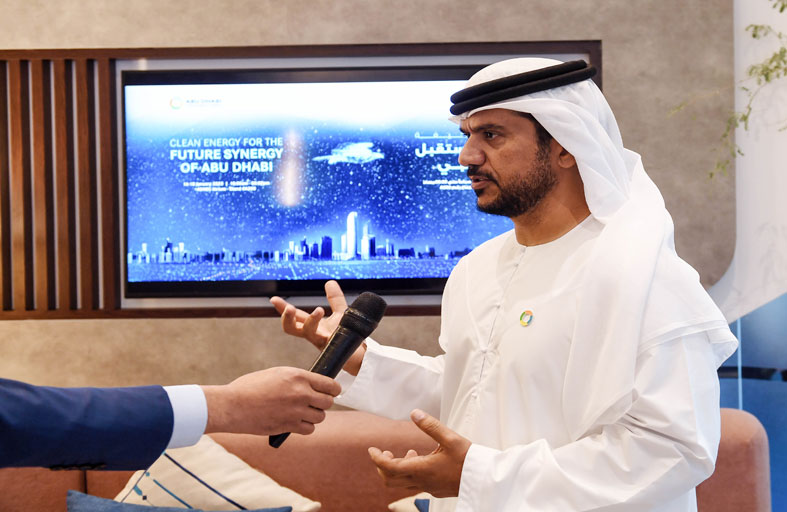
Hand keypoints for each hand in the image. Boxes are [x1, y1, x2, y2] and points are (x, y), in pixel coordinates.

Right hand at [201, 366, 340, 435]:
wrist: (232, 406)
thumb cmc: (249, 387)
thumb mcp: (276, 374)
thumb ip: (295, 379)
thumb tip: (311, 385)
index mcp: (298, 376)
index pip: (330, 385)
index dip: (333, 389)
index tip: (332, 391)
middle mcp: (301, 393)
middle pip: (328, 402)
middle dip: (323, 402)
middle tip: (316, 402)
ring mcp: (296, 411)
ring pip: (320, 417)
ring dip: (314, 415)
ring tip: (304, 412)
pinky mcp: (289, 427)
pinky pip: (309, 429)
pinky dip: (306, 427)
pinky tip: (297, 422)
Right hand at [270, 280, 366, 374]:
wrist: (360, 355)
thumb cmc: (348, 336)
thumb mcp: (340, 313)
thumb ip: (335, 299)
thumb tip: (329, 282)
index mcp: (313, 326)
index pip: (295, 316)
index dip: (283, 308)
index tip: (274, 299)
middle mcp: (313, 335)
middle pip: (292, 328)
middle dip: (287, 318)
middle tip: (289, 308)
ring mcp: (322, 342)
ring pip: (308, 333)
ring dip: (311, 320)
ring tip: (319, 310)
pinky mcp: (333, 347)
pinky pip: (328, 339)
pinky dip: (331, 331)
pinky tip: (336, 322)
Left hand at [368, 409, 470, 497]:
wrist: (485, 480)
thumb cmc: (469, 459)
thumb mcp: (450, 438)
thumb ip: (431, 426)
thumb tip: (414, 413)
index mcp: (421, 469)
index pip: (389, 468)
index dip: (377, 459)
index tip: (371, 449)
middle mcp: (422, 481)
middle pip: (390, 479)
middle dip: (383, 466)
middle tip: (385, 452)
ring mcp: (428, 487)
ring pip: (402, 483)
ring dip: (397, 469)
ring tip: (407, 452)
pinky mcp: (435, 489)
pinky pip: (414, 483)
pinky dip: (410, 472)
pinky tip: (421, 458)